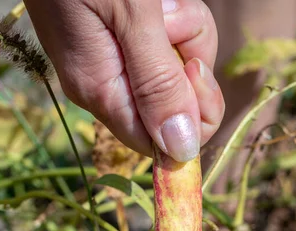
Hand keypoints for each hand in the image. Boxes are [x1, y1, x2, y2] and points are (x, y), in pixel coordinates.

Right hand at [24, 0, 224, 161]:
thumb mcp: (130, 16)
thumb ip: (157, 82)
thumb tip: (181, 152)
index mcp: (101, 91)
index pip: (158, 143)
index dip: (191, 121)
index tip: (194, 69)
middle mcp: (108, 85)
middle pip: (175, 105)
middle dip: (191, 63)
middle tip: (171, 21)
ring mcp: (116, 61)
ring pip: (179, 69)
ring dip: (186, 31)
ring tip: (162, 2)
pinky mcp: (124, 39)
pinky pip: (170, 43)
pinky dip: (177, 18)